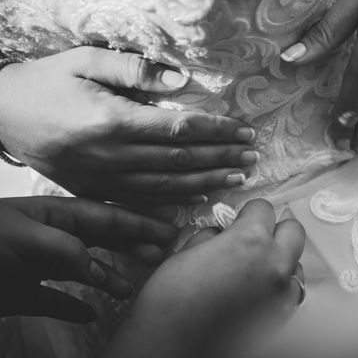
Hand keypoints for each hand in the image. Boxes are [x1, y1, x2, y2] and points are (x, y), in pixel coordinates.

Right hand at [0, 47, 258, 202]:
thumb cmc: (46, 82)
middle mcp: (113, 156)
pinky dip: (175, 201)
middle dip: (222, 158)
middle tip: (252, 156)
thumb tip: (181, 79)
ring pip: (168, 186)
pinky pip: (142, 201)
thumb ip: (134, 69)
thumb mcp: (85, 61)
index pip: (182, 128)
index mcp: (115, 121)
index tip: (245, 131)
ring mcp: (103, 179)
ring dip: (207, 182)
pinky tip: (199, 198)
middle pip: (182, 159)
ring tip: (238, 178)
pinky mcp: (94, 191)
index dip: (218, 130)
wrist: (0, 115)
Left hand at [0, 195, 176, 322]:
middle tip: (162, 253)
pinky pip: (53, 300)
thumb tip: (105, 272)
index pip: (106, 216)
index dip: (139, 223)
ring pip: (82, 269)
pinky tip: (89, 313)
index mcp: (52, 215)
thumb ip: (69, 251)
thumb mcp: (26, 239)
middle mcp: (48, 238)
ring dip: (109, 276)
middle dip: (131, 244)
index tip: (168, 230)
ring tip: (130, 286)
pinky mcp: (19, 295)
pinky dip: (73, 307)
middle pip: (100, 239)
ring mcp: (34, 266)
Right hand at [104, 199, 304, 357]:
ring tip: (252, 270)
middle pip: (293, 230)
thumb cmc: (172, 303)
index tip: (240, 219)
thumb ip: (214, 237)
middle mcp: (274, 263)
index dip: (248, 212)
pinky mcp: (282, 317)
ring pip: (295, 262)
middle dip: (274, 230)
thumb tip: (222, 233)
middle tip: (253, 238)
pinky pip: (290, 292)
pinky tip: (256, 292)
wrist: (171, 348)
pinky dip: (279, 287)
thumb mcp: (187, 253)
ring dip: (279, 260)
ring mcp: (282, 292)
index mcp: (251, 240)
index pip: (264, 208)